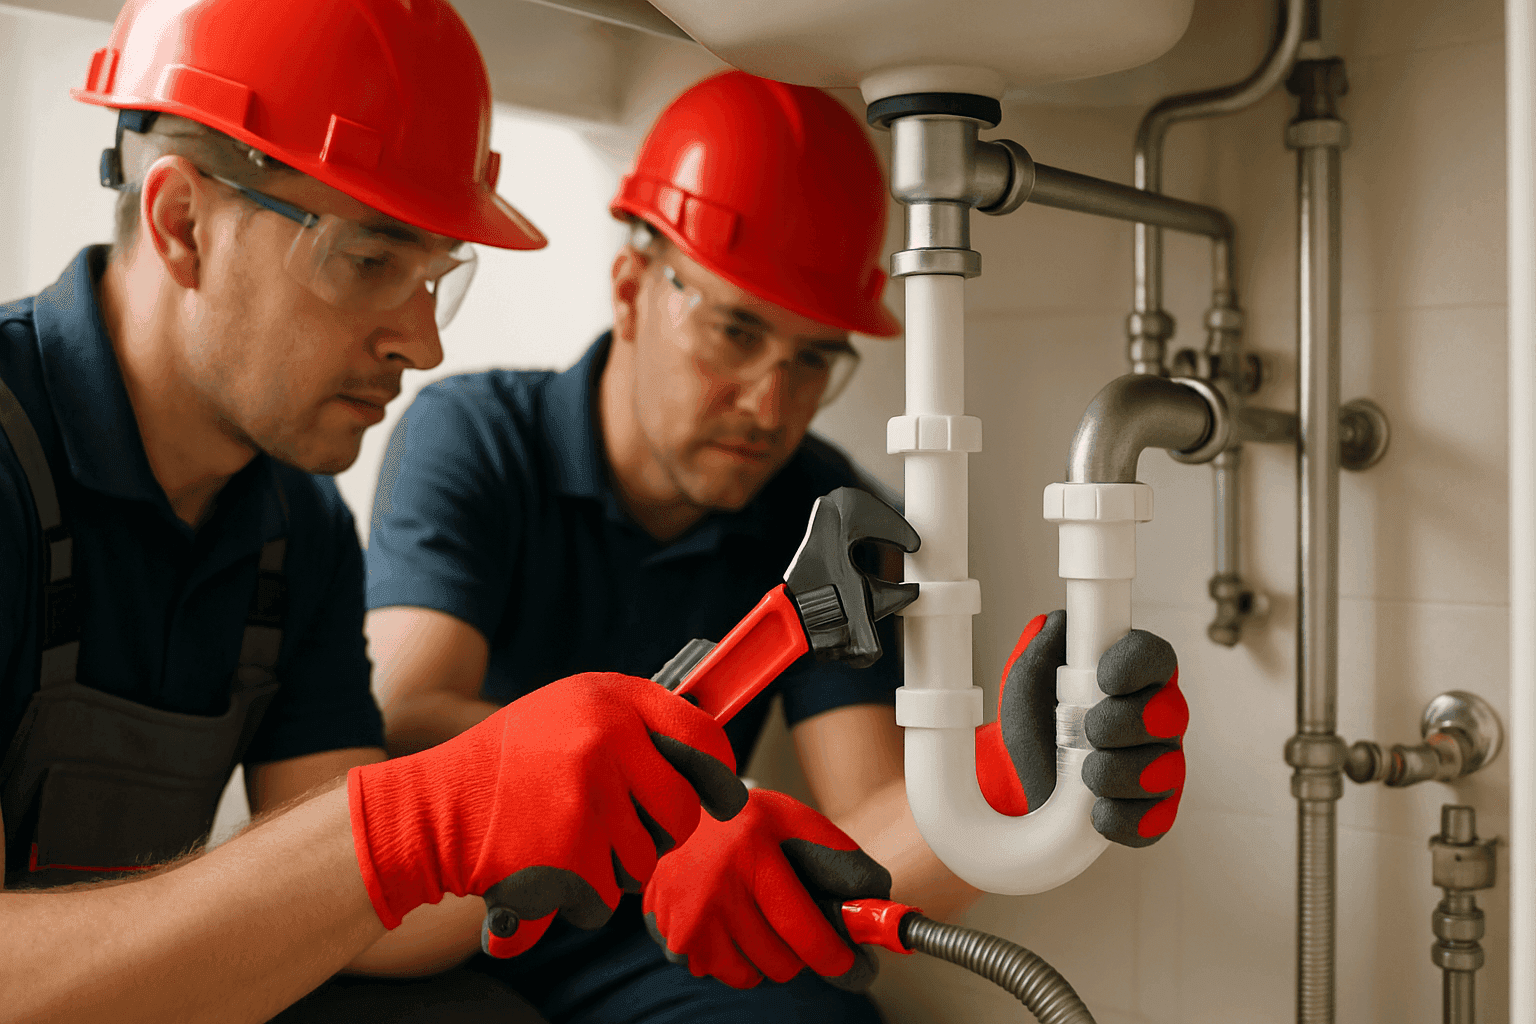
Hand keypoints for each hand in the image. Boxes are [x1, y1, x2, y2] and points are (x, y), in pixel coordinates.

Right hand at [347, 672, 747, 956]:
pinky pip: (608, 896)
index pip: (703, 735)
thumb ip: (635, 724)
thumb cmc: (510, 762)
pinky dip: (581, 896)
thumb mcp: (572, 711)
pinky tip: (550, 866)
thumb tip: (710, 754)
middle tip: (624, 827)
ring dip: (617, 867)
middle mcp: (606, 740)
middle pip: (684, 811)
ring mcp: (588, 797)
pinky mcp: (569, 853)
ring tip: (571, 839)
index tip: (722, 793)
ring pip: (647, 860)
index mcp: (612, 699)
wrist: (435, 806)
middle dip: (662, 832)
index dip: (719, 770)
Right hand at [642, 788, 891, 991]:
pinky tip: (726, 922)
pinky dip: (732, 957)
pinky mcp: (672, 938)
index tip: (854, 966)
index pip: (803, 931)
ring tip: (755, 916)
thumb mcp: (794, 819)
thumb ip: (839, 856)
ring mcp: (688, 918)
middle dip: (799, 951)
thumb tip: (876, 896)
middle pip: (782, 963)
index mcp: (752, 852)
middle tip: (793, 923)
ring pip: (753, 974)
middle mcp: (716, 888)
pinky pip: (721, 972)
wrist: (670, 810)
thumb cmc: (742, 819)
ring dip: (764, 956)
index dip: (836, 958)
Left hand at [974, 610, 1185, 846]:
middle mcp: (1157, 719)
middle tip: (1092, 730)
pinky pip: (1159, 820)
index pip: (1156, 657)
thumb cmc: (1034, 722)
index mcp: (1133, 677)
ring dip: (1125, 772)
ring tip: (1088, 775)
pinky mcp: (1153, 812)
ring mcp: (1161, 767)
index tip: (1105, 677)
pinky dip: (1129, 820)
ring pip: (1169, 768)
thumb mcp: (1027, 680)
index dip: (1138, 664)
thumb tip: (1057, 623)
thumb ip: (1042, 648)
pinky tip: (1100, 814)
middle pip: (1172, 713)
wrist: (1017, 779)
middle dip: (1130, 722)